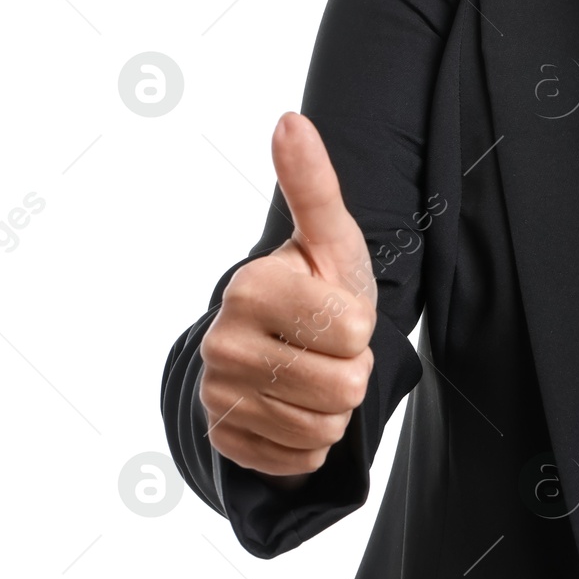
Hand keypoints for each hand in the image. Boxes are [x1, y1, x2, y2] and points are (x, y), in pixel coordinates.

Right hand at [199, 113, 375, 480]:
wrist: (281, 344)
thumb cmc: (319, 282)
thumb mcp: (329, 235)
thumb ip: (313, 182)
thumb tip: (289, 118)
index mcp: (251, 286)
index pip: (354, 332)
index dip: (362, 326)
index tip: (336, 309)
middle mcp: (222, 343)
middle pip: (343, 386)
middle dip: (352, 369)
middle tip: (328, 346)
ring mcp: (216, 397)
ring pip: (323, 428)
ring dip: (334, 406)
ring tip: (313, 372)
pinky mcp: (223, 443)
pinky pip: (301, 459)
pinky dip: (310, 439)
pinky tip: (294, 406)